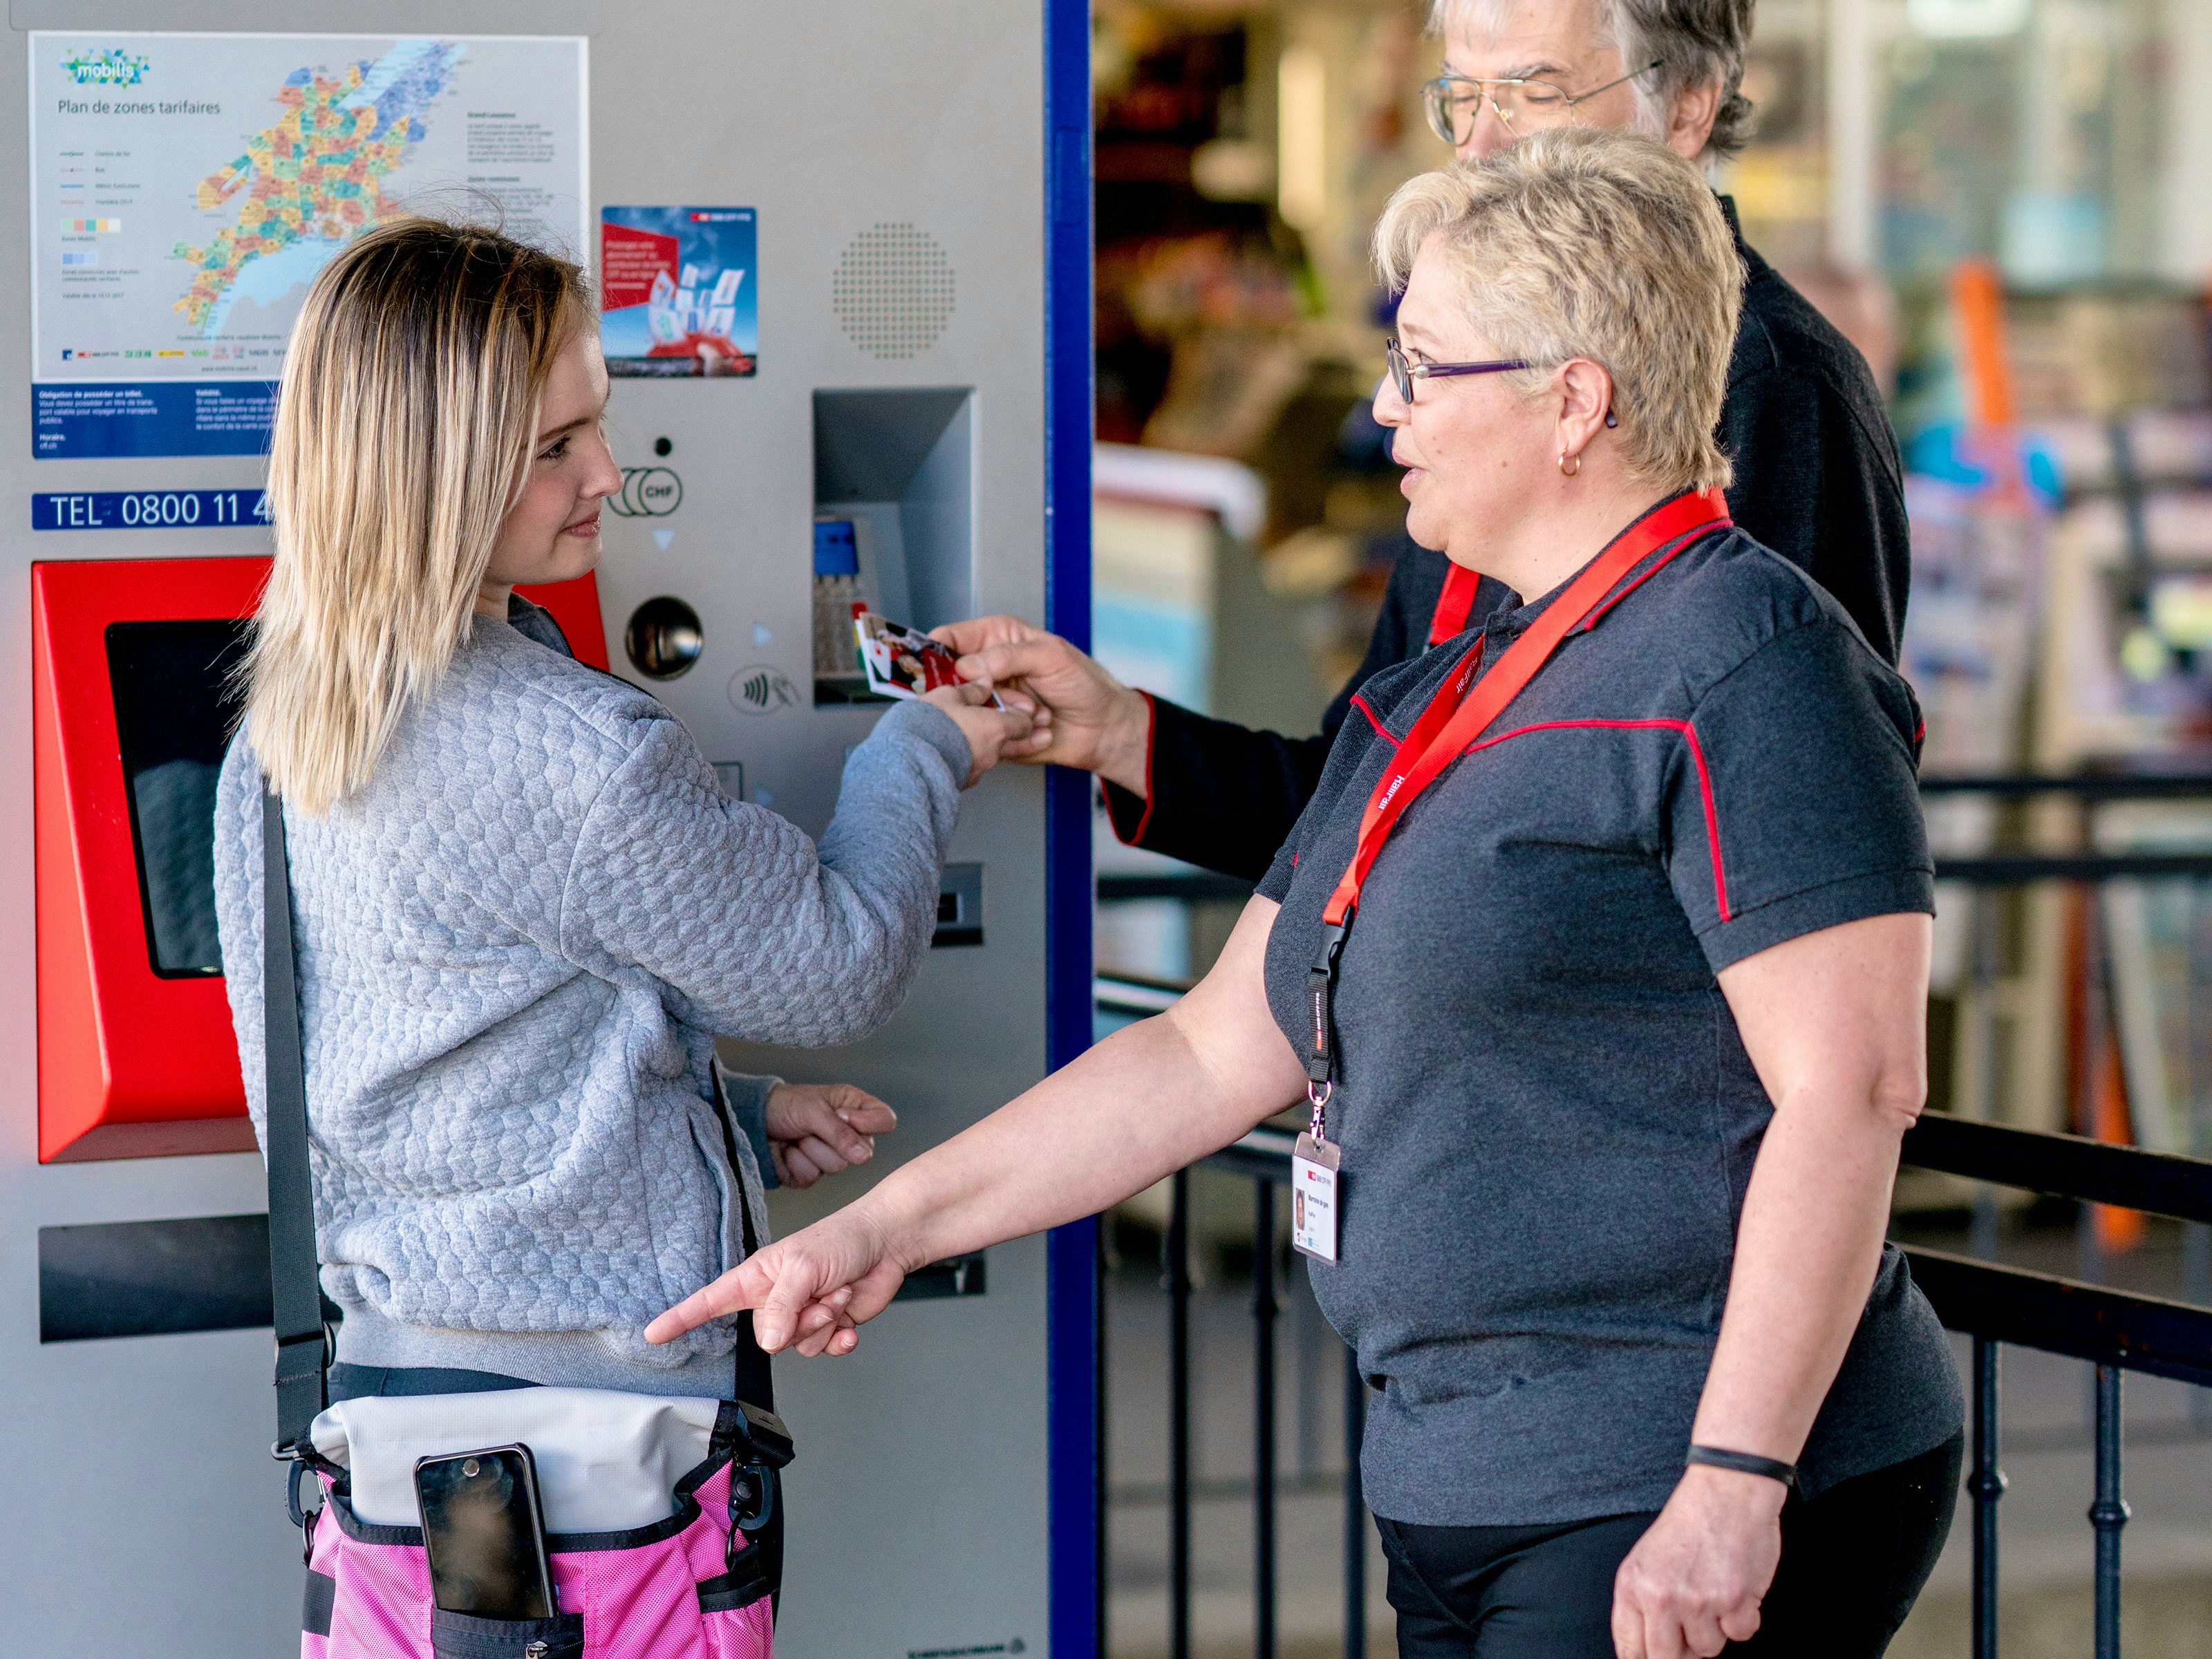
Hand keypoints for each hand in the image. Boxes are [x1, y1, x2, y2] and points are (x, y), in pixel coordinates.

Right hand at [645, 1204, 906, 1356]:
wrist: (887, 1243)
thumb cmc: (842, 1239)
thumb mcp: (803, 1266)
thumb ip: (781, 1306)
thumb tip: (768, 1342)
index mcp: (758, 1277)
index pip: (710, 1301)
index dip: (681, 1318)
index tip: (653, 1332)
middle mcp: (775, 1299)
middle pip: (768, 1337)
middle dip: (800, 1320)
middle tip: (822, 1294)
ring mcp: (801, 1315)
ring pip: (798, 1346)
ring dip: (824, 1324)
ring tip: (839, 1295)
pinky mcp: (828, 1326)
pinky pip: (823, 1351)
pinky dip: (839, 1341)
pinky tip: (850, 1324)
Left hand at [763, 1082, 895, 1187]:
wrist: (750, 1121)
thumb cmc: (783, 1104)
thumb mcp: (811, 1109)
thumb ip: (839, 1132)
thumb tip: (865, 1156)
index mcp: (854, 1109)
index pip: (885, 1120)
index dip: (871, 1124)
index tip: (845, 1118)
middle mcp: (847, 1134)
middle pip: (862, 1152)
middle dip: (830, 1139)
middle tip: (809, 1125)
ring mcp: (830, 1156)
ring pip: (836, 1167)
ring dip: (809, 1149)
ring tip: (795, 1136)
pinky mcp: (810, 1174)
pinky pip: (811, 1178)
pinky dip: (794, 1163)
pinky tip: (786, 1150)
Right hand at [931, 616, 1150, 793]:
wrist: (1103, 728)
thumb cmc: (1084, 684)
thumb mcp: (1050, 656)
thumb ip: (1007, 656)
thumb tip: (967, 666)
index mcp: (996, 639)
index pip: (950, 640)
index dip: (935, 652)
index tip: (936, 668)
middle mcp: (987, 670)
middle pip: (948, 679)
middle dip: (975, 691)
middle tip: (1001, 694)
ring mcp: (988, 701)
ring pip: (965, 711)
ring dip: (1000, 714)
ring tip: (1034, 711)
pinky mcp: (993, 730)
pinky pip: (983, 736)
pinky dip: (1007, 735)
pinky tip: (1036, 728)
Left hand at [1611, 1465, 1783, 1657]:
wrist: (1728, 1491)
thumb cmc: (1690, 1523)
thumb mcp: (1646, 1558)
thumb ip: (1641, 1603)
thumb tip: (1643, 1652)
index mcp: (1632, 1585)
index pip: (1629, 1647)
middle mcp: (1661, 1597)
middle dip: (1683, 1651)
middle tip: (1693, 1624)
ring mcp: (1698, 1602)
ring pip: (1708, 1649)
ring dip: (1716, 1628)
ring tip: (1715, 1590)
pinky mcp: (1735, 1602)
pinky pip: (1741, 1635)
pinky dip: (1744, 1618)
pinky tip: (1737, 1587)